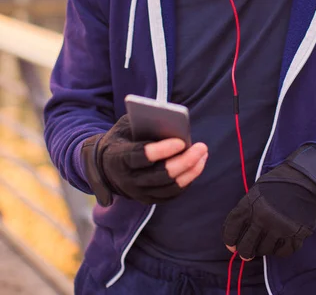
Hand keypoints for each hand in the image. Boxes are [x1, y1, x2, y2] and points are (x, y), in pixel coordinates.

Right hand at [81, 114, 207, 205]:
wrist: (105, 165)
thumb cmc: (122, 138)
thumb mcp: (127, 125)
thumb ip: (144, 123)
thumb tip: (171, 123)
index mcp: (118, 158)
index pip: (141, 156)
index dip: (162, 150)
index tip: (181, 141)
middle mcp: (127, 181)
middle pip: (161, 175)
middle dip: (184, 161)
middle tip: (201, 147)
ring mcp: (138, 193)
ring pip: (169, 186)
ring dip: (190, 171)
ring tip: (202, 155)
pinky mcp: (148, 199)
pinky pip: (171, 193)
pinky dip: (187, 180)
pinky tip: (197, 165)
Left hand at [223, 161, 315, 260]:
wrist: (306, 179)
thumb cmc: (279, 182)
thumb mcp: (257, 190)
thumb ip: (248, 209)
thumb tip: (240, 231)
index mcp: (250, 204)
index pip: (232, 228)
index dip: (229, 239)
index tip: (231, 246)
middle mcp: (262, 218)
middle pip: (247, 245)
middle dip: (245, 251)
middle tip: (246, 254)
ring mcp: (279, 228)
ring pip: (264, 250)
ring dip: (263, 249)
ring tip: (264, 244)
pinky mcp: (295, 235)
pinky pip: (283, 252)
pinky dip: (279, 250)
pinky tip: (279, 244)